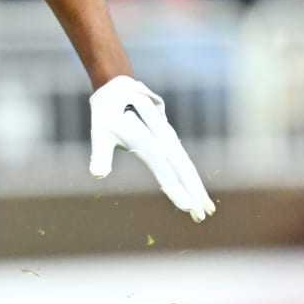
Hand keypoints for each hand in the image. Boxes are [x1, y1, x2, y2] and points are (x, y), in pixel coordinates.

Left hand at [88, 75, 215, 221]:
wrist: (118, 87)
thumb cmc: (106, 112)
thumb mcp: (99, 132)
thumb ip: (100, 154)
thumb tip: (97, 173)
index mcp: (145, 139)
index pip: (163, 168)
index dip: (175, 188)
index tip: (187, 206)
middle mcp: (161, 139)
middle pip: (181, 169)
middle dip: (193, 193)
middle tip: (202, 216)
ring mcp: (168, 138)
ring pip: (186, 166)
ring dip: (196, 187)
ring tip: (206, 209)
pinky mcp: (168, 139)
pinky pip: (182, 161)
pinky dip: (190, 177)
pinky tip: (196, 191)